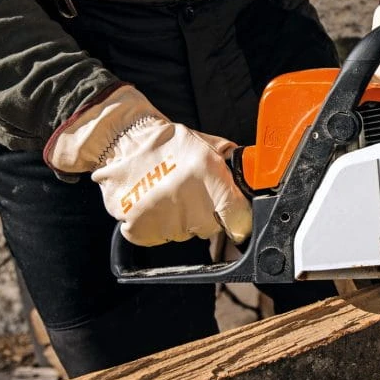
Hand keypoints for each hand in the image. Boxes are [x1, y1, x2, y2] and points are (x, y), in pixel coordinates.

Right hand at [44, 85, 251, 246]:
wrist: (123, 142)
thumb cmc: (169, 144)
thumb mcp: (209, 145)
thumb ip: (232, 167)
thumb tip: (255, 183)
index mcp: (208, 172)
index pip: (237, 216)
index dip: (238, 223)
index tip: (235, 223)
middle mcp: (186, 194)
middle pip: (209, 229)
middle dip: (204, 217)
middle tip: (190, 196)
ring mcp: (160, 213)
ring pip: (183, 235)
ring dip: (179, 221)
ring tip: (167, 195)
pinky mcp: (138, 226)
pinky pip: (158, 238)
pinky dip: (156, 227)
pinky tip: (153, 205)